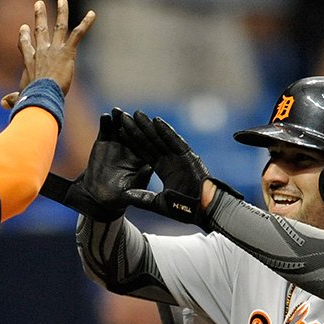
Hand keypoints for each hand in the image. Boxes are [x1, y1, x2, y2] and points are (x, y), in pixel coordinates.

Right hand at [0, 0, 95, 108]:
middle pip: (39, 30)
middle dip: (39, 16)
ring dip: (61, 12)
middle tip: (39, 3)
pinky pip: (77, 34)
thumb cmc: (31, 99)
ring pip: (58, 27)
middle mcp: (41, 52)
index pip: (25, 46)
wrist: (41, 96)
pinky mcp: (67, 52)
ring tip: (63, 1)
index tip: (23, 27)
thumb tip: (3, 103)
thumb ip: (13, 98)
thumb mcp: (21, 97)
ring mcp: (54, 50)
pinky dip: (86, 24)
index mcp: (30, 62)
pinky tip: (92, 14)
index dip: (24, 37)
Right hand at [43, 109, 151, 220]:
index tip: (148, 128)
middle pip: (136, 132)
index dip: (148, 136)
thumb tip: (151, 174)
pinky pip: (106, 129)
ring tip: (117, 112)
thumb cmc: (120, 196)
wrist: (99, 195)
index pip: (149, 144)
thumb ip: (141, 184)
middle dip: (134, 124)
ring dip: (120, 119)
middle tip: (132, 116)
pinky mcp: (105, 140)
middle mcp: (133, 146)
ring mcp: (120, 142)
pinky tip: (105, 117)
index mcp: (144, 157)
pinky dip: (106, 123)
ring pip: (121, 127)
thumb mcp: (132, 192)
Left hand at [120, 110, 210, 224]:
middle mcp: (169, 160)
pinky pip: (175, 141)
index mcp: (163, 169)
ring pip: (160, 138)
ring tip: (136, 114)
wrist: (202, 209)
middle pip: (150, 141)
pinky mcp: (188, 155)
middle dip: (137, 129)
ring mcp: (179, 156)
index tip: (120, 131)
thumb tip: (125, 196)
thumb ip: (143, 198)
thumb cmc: (185, 208)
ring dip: (149, 126)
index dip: (133, 141)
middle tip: (123, 117)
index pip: (144, 152)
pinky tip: (156, 121)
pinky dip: (166, 131)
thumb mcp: (158, 203)